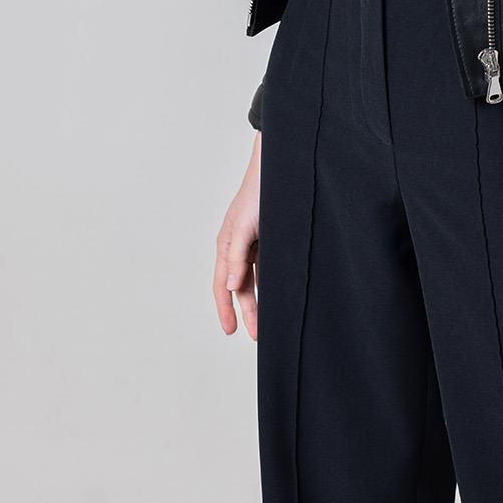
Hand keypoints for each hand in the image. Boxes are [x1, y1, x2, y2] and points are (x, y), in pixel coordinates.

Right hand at [214, 132, 261, 338]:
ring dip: (260, 300)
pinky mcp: (270, 238)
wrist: (281, 167)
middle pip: (239, 286)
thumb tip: (229, 287)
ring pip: (254, 279)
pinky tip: (279, 294)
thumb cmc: (260, 193)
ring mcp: (254, 242)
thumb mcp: (244, 227)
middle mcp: (238, 246)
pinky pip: (267, 267)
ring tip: (270, 322)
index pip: (221, 285)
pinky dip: (270, 283)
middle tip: (258, 335)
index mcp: (226, 244)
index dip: (225, 309)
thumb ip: (236, 257)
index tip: (230, 331)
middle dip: (248, 311)